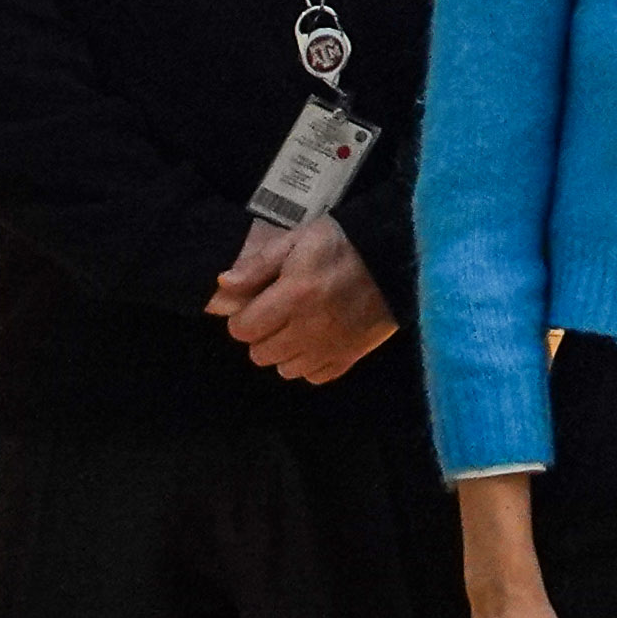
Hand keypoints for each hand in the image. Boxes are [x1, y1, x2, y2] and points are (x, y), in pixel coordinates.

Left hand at [207, 212, 395, 382]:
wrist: (395, 257)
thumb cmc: (340, 244)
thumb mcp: (296, 241)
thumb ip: (257, 266)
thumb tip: (221, 288)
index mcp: (293, 296)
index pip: (243, 329)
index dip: (244, 316)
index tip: (257, 302)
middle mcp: (309, 328)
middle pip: (260, 353)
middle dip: (262, 334)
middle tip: (279, 312)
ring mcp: (331, 348)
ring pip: (285, 369)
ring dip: (285, 350)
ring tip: (299, 325)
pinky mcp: (349, 358)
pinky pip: (314, 376)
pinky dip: (310, 362)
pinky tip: (317, 339)